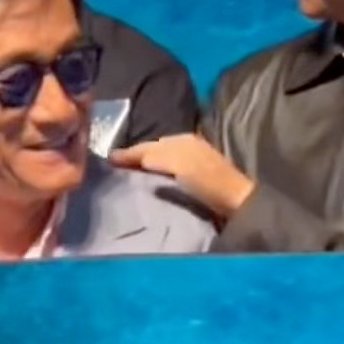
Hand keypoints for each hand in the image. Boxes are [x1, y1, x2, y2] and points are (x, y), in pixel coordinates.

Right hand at [109, 134, 255, 219]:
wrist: (237, 203)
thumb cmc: (206, 180)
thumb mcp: (176, 162)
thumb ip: (149, 156)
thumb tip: (119, 156)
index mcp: (181, 139)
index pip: (146, 144)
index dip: (127, 152)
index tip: (106, 162)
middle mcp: (187, 145)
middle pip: (153, 151)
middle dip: (135, 157)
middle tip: (114, 169)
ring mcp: (193, 162)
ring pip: (160, 161)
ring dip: (144, 167)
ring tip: (126, 178)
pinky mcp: (197, 179)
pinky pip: (167, 173)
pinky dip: (154, 175)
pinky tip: (148, 184)